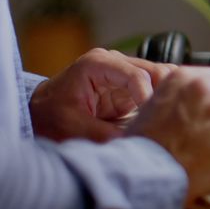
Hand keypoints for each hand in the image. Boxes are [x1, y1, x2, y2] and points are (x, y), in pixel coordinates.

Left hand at [30, 48, 175, 141]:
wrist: (39, 114)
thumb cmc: (50, 116)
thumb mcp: (72, 127)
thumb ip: (104, 135)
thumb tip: (136, 145)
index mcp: (98, 63)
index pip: (137, 75)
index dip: (149, 96)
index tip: (154, 119)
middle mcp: (115, 63)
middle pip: (156, 71)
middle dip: (165, 94)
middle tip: (169, 120)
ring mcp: (125, 73)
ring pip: (162, 78)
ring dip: (168, 97)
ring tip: (170, 120)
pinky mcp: (131, 88)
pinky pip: (156, 89)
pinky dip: (164, 101)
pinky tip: (167, 117)